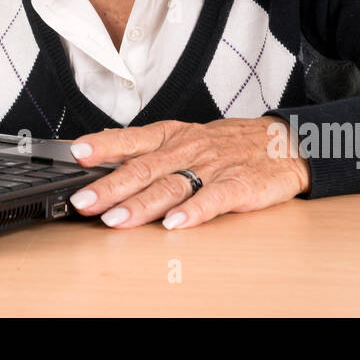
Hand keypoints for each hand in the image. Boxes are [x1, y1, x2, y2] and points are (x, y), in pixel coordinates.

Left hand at [66, 116, 310, 229]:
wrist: (282, 142)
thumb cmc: (225, 144)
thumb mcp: (183, 136)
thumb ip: (145, 148)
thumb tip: (100, 152)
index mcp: (172, 136)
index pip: (132, 139)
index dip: (103, 147)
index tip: (77, 154)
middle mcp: (188, 150)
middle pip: (144, 169)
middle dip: (110, 187)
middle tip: (84, 202)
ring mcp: (213, 168)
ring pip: (172, 186)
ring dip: (142, 205)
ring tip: (117, 219)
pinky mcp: (239, 186)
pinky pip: (214, 199)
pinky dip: (194, 212)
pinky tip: (175, 224)